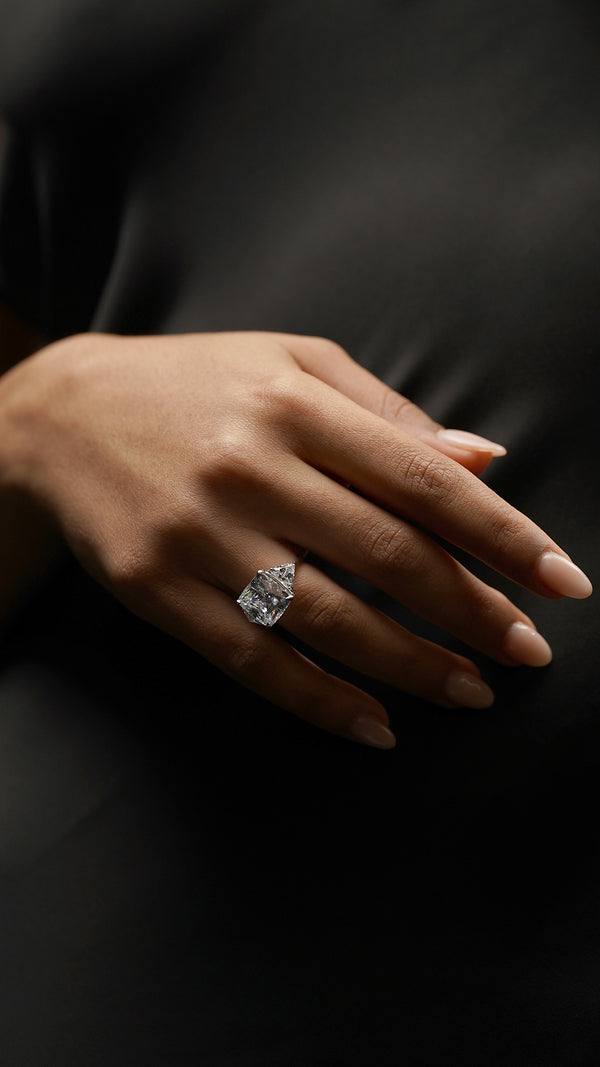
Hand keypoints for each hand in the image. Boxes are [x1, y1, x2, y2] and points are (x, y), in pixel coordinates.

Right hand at [0, 331, 591, 747]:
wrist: (61, 414)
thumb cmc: (195, 384)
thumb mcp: (291, 364)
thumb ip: (389, 413)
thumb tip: (486, 460)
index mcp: (296, 404)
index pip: (424, 478)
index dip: (502, 536)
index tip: (561, 583)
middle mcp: (252, 468)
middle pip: (388, 555)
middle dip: (472, 612)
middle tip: (528, 654)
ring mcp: (201, 534)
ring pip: (327, 618)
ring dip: (411, 666)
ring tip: (469, 693)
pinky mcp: (159, 589)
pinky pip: (252, 658)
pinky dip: (319, 700)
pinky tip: (374, 725)